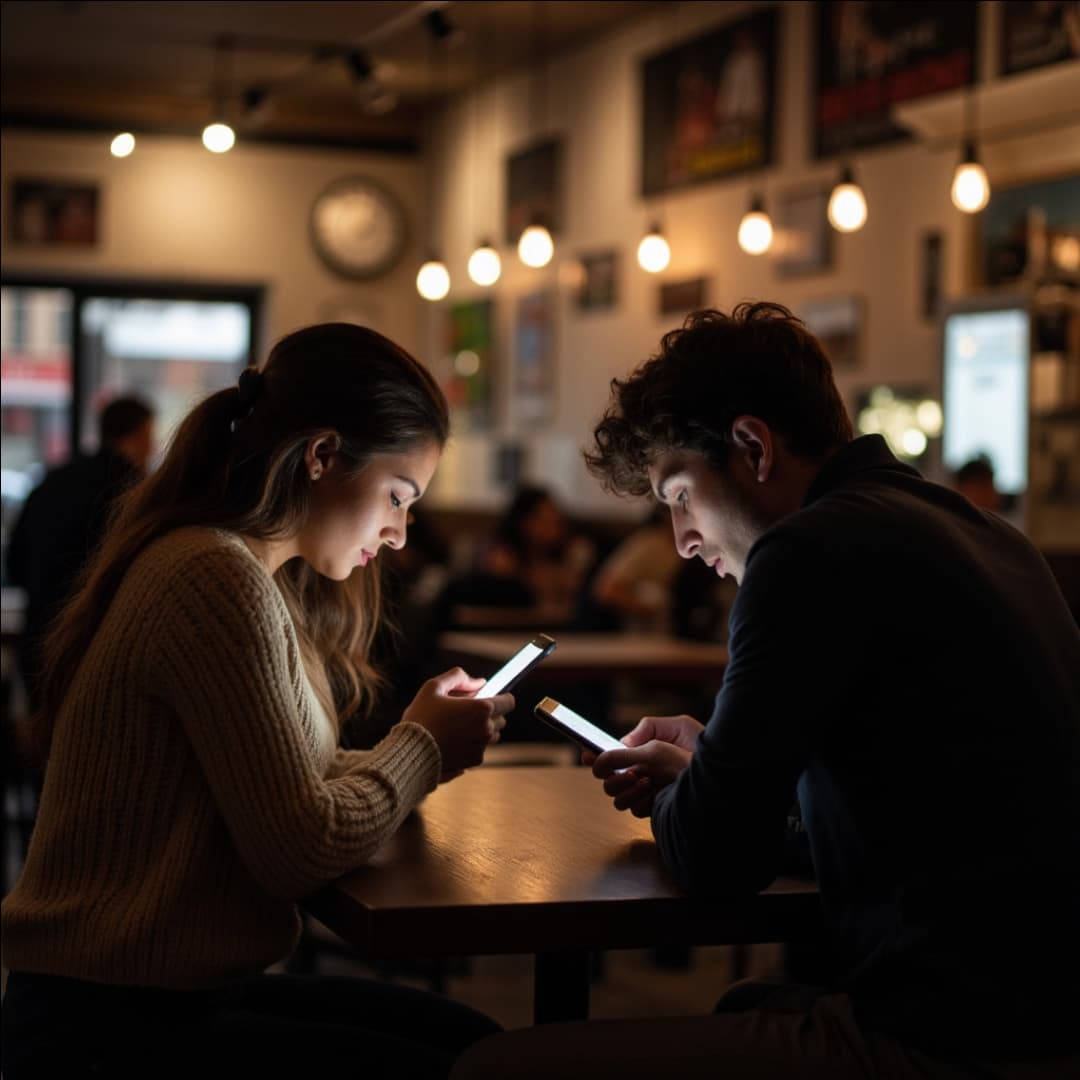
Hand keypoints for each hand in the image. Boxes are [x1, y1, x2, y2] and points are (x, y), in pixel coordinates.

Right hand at [402, 667, 512, 775]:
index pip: (508, 701)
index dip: (500, 697)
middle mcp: (486, 729)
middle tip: (466, 713)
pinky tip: (452, 741)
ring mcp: (482, 747)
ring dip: (482, 730)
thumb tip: (480, 682)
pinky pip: (480, 749)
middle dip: (489, 714)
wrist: (410, 752)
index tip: (488, 698)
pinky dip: (472, 745)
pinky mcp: (474, 761)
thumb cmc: (421, 717)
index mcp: (481, 708)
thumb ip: (458, 677)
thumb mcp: (433, 687)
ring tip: (458, 728)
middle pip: (501, 719)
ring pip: (492, 736)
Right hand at [581, 714, 701, 816]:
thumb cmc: (701, 748)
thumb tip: (621, 743)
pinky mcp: (654, 807)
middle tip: (630, 772)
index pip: (612, 754)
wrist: (721, 773)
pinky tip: (655, 791)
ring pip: (616, 797)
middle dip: (612, 777)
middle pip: (608, 779)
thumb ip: (643, 732)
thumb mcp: (673, 729)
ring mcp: (646, 791)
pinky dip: (639, 799)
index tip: (586, 754)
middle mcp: (642, 771)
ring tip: (646, 780)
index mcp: (644, 750)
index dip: (594, 755)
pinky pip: (632, 808)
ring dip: (625, 788)